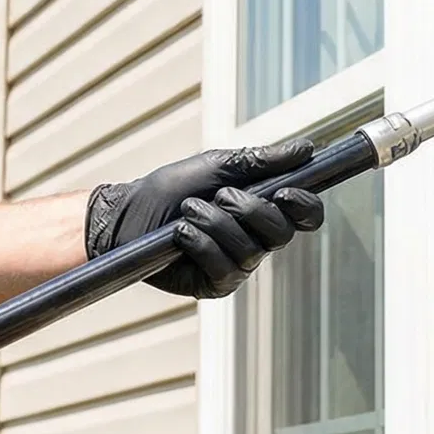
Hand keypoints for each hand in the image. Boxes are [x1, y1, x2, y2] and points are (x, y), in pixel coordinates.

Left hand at [86, 141, 325, 298]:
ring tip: (188, 210)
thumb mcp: (215, 166)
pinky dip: (201, 244)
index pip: (305, 215)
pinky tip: (181, 234)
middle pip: (282, 233)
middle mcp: (256, 240)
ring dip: (216, 223)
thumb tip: (306, 149)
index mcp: (262, 209)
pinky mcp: (216, 285)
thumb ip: (260, 160)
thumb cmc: (170, 189)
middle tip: (219, 195)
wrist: (127, 215)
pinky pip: (225, 268)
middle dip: (249, 210)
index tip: (284, 191)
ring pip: (250, 250)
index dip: (304, 206)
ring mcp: (237, 265)